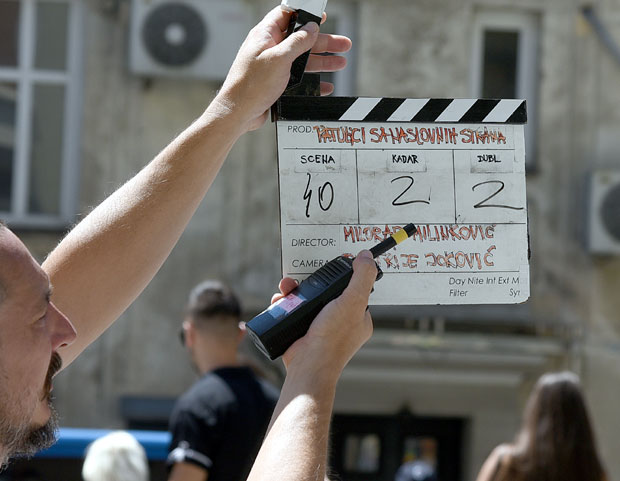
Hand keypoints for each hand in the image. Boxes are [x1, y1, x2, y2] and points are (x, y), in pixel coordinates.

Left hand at [209, 6, 351, 132]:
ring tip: (341, 63)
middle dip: (323, 42)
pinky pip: (298, 80)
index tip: (321, 16)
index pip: (287, 15)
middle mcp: (270, 49)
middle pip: (301, 40)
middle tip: (343, 44)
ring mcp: (273, 67)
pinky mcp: (275, 84)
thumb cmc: (250, 85)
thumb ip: (297, 42)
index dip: (305, 14)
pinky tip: (325, 86)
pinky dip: (313, 83)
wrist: (238, 113)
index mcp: (266, 36)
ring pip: (302, 61)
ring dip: (322, 61)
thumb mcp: (278, 58)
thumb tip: (311, 28)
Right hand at [272, 251, 375, 375]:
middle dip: (311, 283)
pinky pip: (293, 311)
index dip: (341, 276)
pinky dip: (284, 304)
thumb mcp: (353, 301)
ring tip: (286, 288)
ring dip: (294, 291)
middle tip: (302, 278)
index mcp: (357, 318)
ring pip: (306, 300)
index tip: (330, 265)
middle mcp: (340, 323)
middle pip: (325, 293)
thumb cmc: (333, 338)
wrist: (307, 366)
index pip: (353, 290)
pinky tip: (279, 300)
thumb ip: (362, 277)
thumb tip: (367, 256)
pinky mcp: (301, 331)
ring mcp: (319, 328)